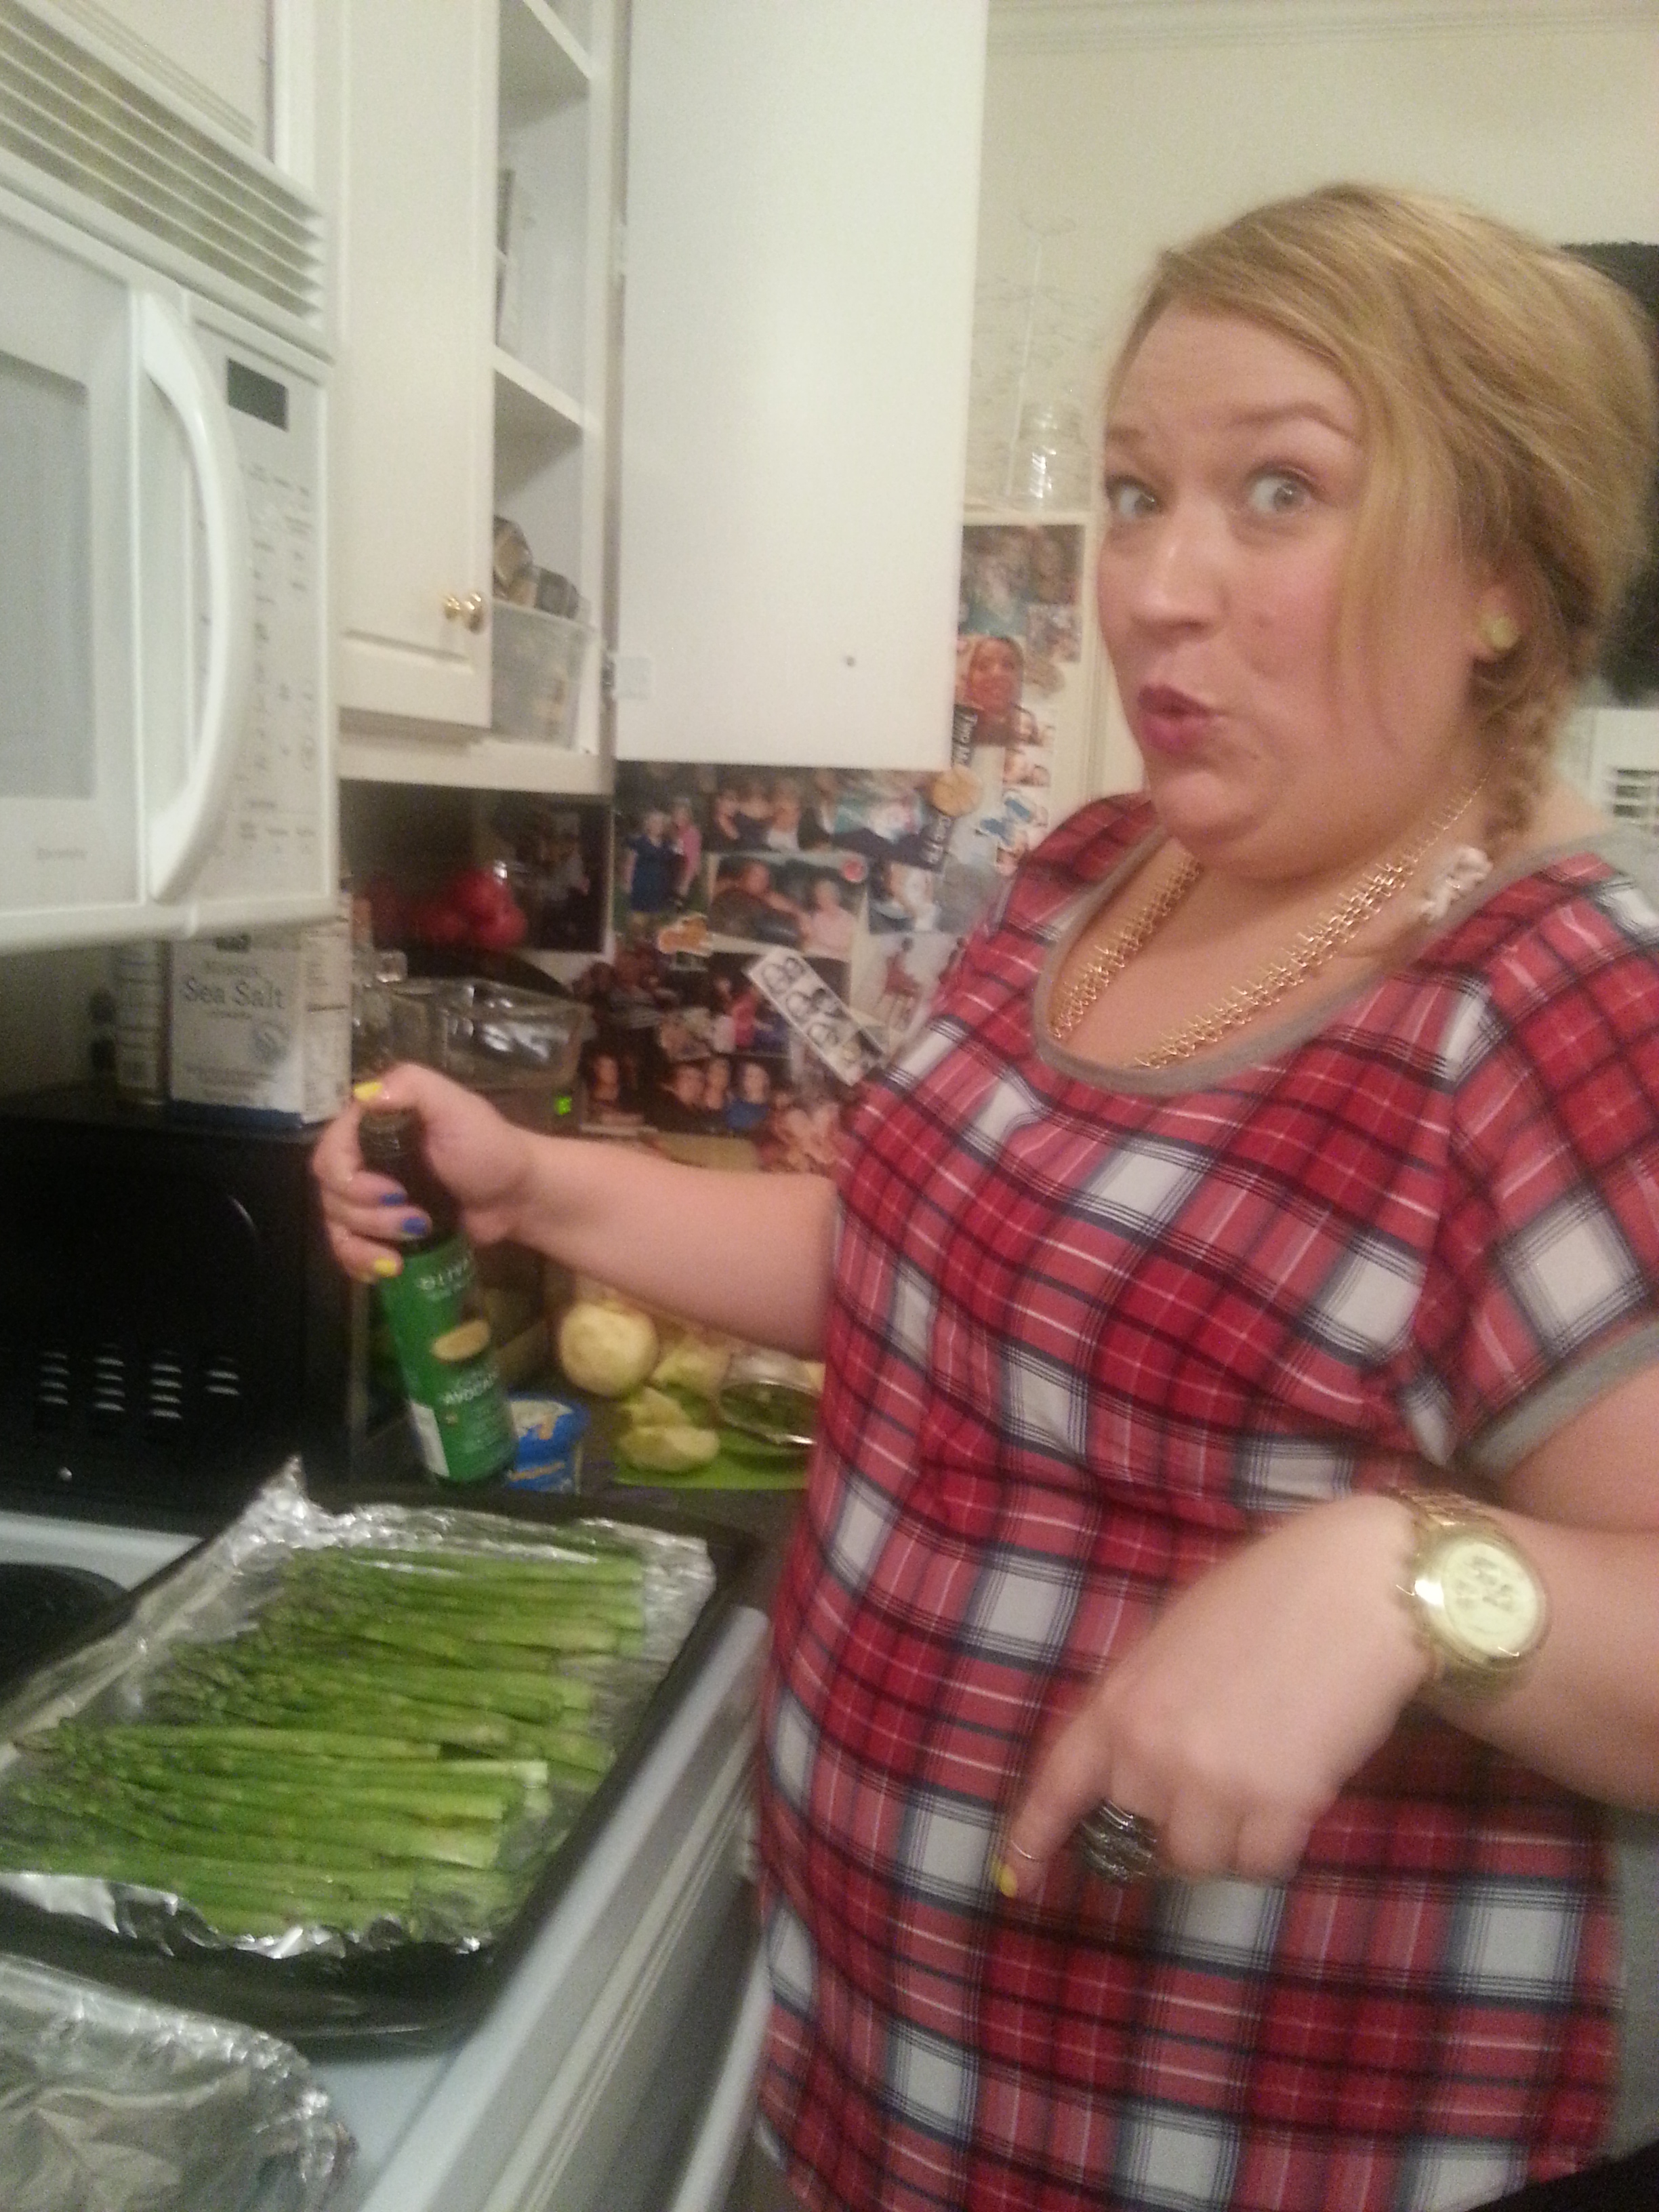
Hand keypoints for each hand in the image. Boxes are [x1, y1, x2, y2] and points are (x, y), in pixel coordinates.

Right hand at [311, 1063, 534, 1280]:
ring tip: (419, 1233)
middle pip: (331, 1195)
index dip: (350, 1180)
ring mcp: (370, 1198)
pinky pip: (349, 1250)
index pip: (329, 1153)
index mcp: (372, 1125)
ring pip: (337, 1225)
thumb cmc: (489, 1148)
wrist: (518, 1195)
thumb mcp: (456, 1107)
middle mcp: (363, 1159)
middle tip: (417, 1218)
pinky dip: (361, 1262)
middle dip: (371, 1215)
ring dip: (372, 1239)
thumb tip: (364, 1095)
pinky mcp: (381, 1231)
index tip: (393, 1193)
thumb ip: (412, 1086)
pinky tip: (389, 1266)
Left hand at [1000, 1494, 1430, 1887]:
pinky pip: (1262, 1861)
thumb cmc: (1269, 1592)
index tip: (1017, 1876)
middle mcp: (1153, 1749)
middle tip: (1217, 1780)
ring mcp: (1214, 1780)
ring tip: (1263, 1774)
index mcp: (1119, 1699)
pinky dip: (1276, 1840)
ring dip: (1229, 1836)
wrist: (1353, 1586)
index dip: (1035, 1833)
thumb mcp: (1176, 1637)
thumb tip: (1138, 1764)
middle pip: (1140, 1834)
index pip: (1060, 1782)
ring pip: (1202, 1859)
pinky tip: (1296, 1785)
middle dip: (1173, 1821)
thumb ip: (1145, 1702)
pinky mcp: (1280, 1803)